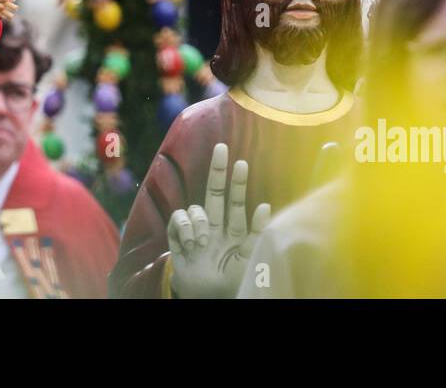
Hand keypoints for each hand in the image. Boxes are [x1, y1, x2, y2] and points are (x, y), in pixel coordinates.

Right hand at [166, 142, 270, 298]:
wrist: (205, 297)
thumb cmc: (231, 281)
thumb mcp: (249, 259)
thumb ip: (257, 234)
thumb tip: (265, 205)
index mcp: (234, 232)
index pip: (237, 203)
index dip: (238, 183)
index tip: (240, 162)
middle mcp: (215, 227)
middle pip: (215, 193)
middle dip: (218, 171)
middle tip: (222, 148)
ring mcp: (197, 230)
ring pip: (197, 207)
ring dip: (199, 221)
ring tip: (202, 243)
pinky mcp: (179, 237)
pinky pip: (179, 218)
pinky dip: (184, 228)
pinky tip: (189, 244)